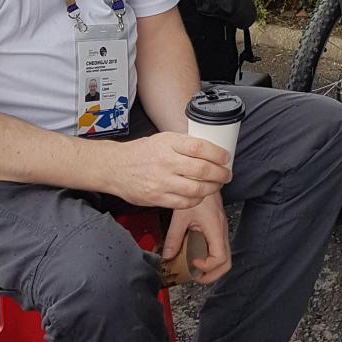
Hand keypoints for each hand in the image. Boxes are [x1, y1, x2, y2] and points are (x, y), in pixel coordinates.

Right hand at [110, 132, 231, 209]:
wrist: (114, 168)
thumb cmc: (141, 152)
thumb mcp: (162, 139)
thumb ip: (184, 144)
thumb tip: (211, 150)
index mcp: (168, 143)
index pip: (199, 147)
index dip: (217, 153)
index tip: (226, 157)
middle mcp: (165, 161)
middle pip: (202, 169)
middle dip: (220, 173)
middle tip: (226, 174)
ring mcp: (161, 181)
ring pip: (196, 188)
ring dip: (212, 188)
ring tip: (216, 185)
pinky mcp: (157, 198)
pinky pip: (185, 202)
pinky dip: (197, 199)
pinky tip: (200, 195)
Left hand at [161, 193, 230, 283]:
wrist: (205, 179)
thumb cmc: (198, 193)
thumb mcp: (181, 216)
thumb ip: (173, 237)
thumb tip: (167, 255)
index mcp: (216, 230)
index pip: (220, 259)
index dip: (207, 267)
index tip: (193, 263)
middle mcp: (222, 232)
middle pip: (226, 263)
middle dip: (212, 275)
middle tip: (196, 277)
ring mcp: (221, 231)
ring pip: (224, 257)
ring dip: (211, 267)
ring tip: (195, 269)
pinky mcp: (218, 229)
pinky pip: (218, 249)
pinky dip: (209, 257)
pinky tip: (196, 254)